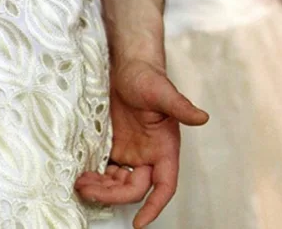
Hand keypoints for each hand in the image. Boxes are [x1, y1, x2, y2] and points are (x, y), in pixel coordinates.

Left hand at [75, 59, 207, 227]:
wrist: (125, 67)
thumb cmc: (148, 78)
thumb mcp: (162, 92)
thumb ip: (180, 106)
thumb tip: (202, 117)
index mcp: (164, 148)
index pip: (164, 186)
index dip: (154, 206)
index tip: (140, 223)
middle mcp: (148, 155)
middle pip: (133, 188)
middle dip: (111, 194)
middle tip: (87, 188)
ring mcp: (129, 152)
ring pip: (116, 183)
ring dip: (100, 188)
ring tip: (80, 182)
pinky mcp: (112, 146)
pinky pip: (104, 170)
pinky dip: (94, 176)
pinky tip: (79, 174)